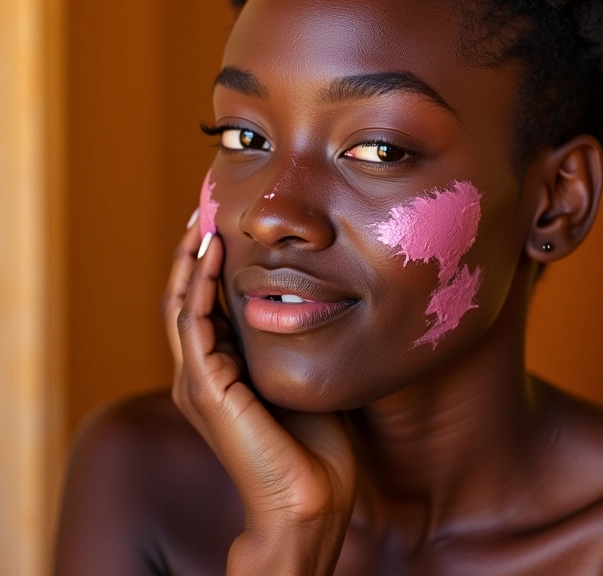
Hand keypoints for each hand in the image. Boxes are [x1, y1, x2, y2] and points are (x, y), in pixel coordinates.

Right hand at [162, 216, 356, 573]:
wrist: (311, 498)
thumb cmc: (315, 442)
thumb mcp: (300, 373)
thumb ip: (293, 340)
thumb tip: (313, 297)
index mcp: (222, 372)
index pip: (206, 307)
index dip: (210, 266)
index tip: (223, 226)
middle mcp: (202, 373)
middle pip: (186, 298)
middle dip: (193, 253)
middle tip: (204, 210)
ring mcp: (199, 381)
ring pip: (182, 303)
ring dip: (190, 258)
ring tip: (202, 218)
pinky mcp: (206, 387)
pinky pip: (194, 320)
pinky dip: (199, 281)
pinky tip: (212, 250)